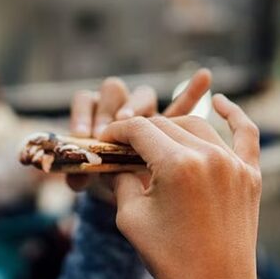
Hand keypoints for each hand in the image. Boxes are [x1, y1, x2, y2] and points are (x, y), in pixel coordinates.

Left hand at [66, 69, 211, 191]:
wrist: (129, 200)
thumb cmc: (105, 186)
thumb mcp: (89, 181)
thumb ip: (80, 177)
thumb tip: (75, 178)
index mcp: (94, 117)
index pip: (85, 100)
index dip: (83, 114)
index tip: (84, 135)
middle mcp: (118, 108)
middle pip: (113, 90)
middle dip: (108, 108)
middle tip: (105, 130)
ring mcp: (144, 115)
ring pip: (142, 96)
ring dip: (136, 105)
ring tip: (131, 121)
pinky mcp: (167, 127)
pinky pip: (181, 107)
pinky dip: (191, 92)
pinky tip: (204, 78)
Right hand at [100, 95, 260, 278]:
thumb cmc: (169, 258)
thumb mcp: (130, 216)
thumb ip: (122, 178)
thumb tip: (117, 159)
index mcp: (178, 165)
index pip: (139, 130)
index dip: (117, 131)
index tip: (104, 139)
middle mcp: (209, 157)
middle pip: (166, 126)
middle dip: (141, 132)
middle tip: (124, 145)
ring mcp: (235, 164)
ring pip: (198, 126)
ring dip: (174, 128)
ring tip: (155, 140)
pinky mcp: (252, 175)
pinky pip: (246, 134)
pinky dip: (234, 114)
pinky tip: (219, 101)